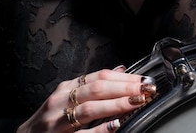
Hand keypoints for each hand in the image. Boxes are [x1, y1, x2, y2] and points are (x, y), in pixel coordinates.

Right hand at [16, 67, 156, 131]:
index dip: (124, 77)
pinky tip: (115, 125)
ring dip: (116, 104)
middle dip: (124, 87)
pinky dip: (100, 129)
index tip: (144, 79)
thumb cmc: (49, 120)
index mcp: (67, 88)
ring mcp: (58, 120)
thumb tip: (121, 70)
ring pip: (90, 108)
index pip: (99, 77)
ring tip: (136, 102)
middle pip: (97, 89)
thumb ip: (92, 85)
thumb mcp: (68, 98)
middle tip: (146, 88)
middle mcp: (61, 100)